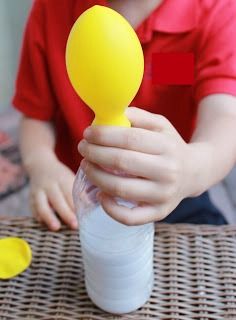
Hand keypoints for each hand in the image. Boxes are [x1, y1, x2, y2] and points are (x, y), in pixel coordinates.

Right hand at [28, 150, 76, 230]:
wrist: (40, 166)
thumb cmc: (61, 176)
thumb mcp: (71, 179)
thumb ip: (78, 192)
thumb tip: (89, 207)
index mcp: (62, 179)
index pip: (70, 194)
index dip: (76, 206)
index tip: (83, 218)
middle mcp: (49, 185)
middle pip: (57, 200)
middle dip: (66, 213)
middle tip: (75, 225)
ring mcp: (38, 191)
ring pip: (41, 205)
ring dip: (48, 217)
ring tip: (56, 228)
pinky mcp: (30, 198)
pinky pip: (33, 208)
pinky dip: (38, 217)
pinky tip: (45, 225)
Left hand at [78, 107, 198, 225]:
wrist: (193, 173)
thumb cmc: (169, 146)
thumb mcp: (160, 125)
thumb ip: (137, 117)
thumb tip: (108, 115)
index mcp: (167, 147)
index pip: (129, 139)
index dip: (103, 135)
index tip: (87, 133)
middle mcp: (168, 172)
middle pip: (122, 162)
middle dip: (94, 153)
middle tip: (83, 148)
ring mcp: (163, 195)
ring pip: (120, 189)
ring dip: (96, 177)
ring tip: (87, 166)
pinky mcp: (159, 213)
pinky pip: (129, 218)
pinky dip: (110, 208)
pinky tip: (101, 194)